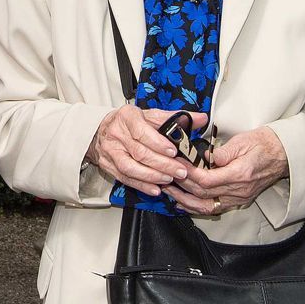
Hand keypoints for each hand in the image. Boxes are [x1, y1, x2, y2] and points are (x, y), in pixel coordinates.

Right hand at [85, 107, 204, 195]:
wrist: (103, 129)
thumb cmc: (130, 122)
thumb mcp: (151, 115)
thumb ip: (176, 118)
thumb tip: (201, 119)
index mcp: (127, 116)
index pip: (141, 131)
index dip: (158, 143)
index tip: (173, 151)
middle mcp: (116, 133)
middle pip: (139, 152)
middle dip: (162, 164)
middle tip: (180, 171)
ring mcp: (110, 151)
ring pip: (130, 167)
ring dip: (151, 176)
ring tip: (168, 179)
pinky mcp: (108, 165)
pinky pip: (125, 178)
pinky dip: (141, 185)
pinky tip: (155, 188)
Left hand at [167, 128, 286, 216]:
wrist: (283, 154)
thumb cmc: (264, 144)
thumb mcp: (242, 141)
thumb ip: (222, 152)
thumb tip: (204, 158)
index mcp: (239, 174)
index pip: (206, 180)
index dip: (188, 174)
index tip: (176, 165)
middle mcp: (238, 190)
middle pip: (203, 193)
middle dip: (181, 185)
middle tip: (166, 175)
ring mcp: (239, 198)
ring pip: (206, 206)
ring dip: (185, 201)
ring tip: (169, 192)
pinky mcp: (238, 200)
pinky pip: (214, 208)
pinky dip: (197, 207)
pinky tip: (184, 202)